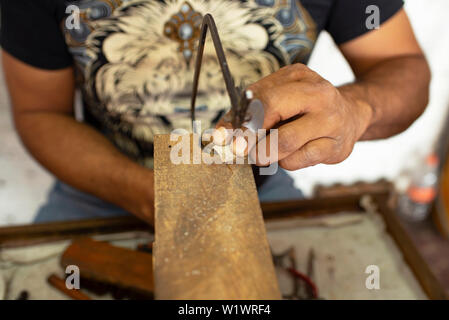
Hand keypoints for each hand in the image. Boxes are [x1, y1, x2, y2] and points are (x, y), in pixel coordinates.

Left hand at [217, 63, 372, 169]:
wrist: (351, 114)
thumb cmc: (305, 109)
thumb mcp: (278, 101)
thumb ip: (249, 115)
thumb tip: (221, 134)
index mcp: (297, 76)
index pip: (260, 96)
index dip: (238, 118)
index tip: (221, 136)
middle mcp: (316, 93)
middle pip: (273, 110)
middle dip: (248, 135)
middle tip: (238, 150)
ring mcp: (330, 119)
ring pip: (286, 141)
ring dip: (266, 152)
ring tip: (263, 153)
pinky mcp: (336, 146)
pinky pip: (300, 160)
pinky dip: (287, 161)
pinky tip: (291, 154)